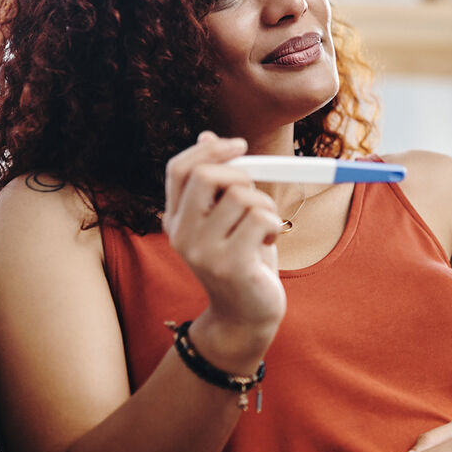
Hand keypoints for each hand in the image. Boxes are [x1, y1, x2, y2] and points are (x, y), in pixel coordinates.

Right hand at [163, 131, 286, 368]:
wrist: (246, 316)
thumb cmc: (243, 259)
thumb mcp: (227, 217)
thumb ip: (218, 182)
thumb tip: (208, 134)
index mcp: (176, 219)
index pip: (179, 168)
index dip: (209, 149)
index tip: (240, 145)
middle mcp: (181, 234)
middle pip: (205, 175)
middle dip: (242, 175)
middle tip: (256, 195)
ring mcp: (202, 251)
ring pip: (241, 195)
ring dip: (265, 204)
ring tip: (265, 227)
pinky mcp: (229, 265)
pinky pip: (260, 217)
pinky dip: (274, 223)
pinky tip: (268, 241)